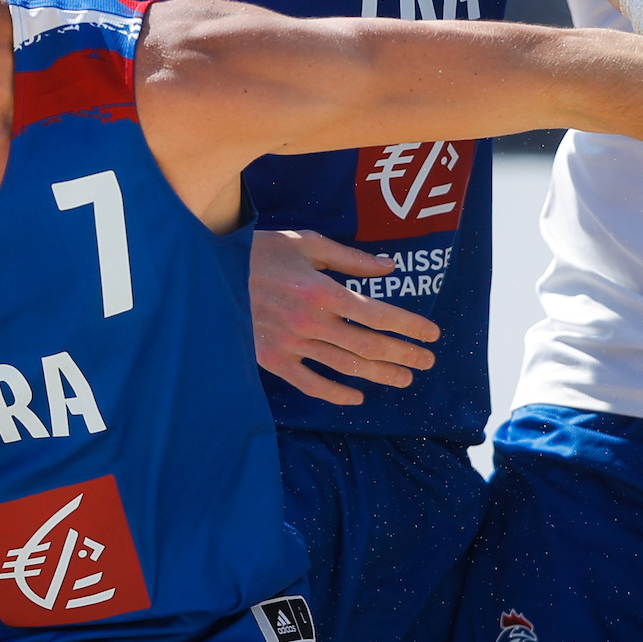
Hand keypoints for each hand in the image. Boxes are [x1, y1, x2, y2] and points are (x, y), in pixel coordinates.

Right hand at [250, 229, 439, 406]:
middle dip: (403, 355)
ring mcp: (291, 344)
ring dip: (379, 376)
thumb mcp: (307, 244)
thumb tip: (390, 267)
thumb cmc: (263, 252)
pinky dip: (335, 394)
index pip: (377, 314)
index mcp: (321, 290)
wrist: (211, 273)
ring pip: (345, 367)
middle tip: (427, 362)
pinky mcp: (272, 359)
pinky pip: (309, 384)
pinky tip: (357, 397)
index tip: (431, 334)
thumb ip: (351, 259)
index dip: (408, 326)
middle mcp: (309, 322)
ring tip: (405, 379)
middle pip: (368, 346)